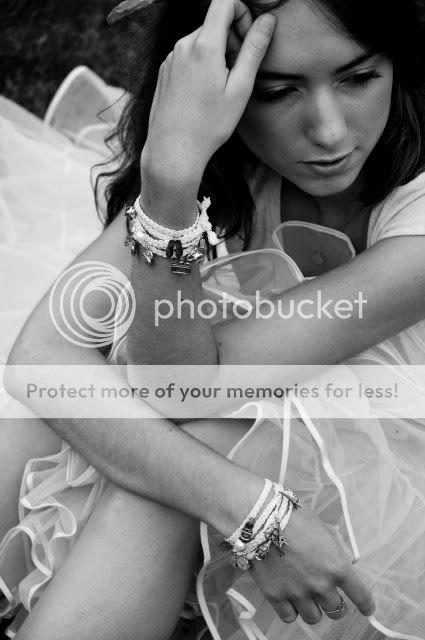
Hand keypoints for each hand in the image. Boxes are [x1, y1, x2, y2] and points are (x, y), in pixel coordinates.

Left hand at [141, 0, 275, 185]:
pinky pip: (188, 56)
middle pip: (214, 22)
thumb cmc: (209, 125)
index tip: (247, 40)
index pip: (225, 1)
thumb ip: (254, 50)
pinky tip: (203, 94)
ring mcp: (171, 57)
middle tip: (238, 73)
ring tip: (220, 88)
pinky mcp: (164, 70)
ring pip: (201, 40)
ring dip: (217, 54)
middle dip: (231, 38)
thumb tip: (266, 21)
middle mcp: (183, 45)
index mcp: (204, 45)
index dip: (242, 12)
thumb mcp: (240, 89)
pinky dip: (201, 65)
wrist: (172, 150)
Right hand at [250, 504, 375, 624]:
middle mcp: (321, 584)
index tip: (367, 609)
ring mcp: (298, 593)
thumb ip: (336, 547)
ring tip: (304, 594)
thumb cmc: (293, 515)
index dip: (366, 605)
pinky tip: (288, 598)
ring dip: (312, 608)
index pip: (361, 595)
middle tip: (324, 592)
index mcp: (337, 566)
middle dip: (333, 602)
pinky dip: (291, 610)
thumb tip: (346, 560)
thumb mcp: (322, 527)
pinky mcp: (276, 596)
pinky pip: (289, 617)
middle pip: (336, 611)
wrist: (261, 516)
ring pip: (314, 617)